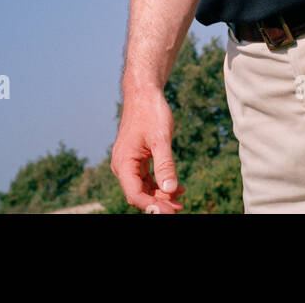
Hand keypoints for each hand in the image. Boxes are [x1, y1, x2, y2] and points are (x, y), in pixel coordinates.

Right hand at [111, 89, 185, 213]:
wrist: (144, 93)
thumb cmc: (151, 112)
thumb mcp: (161, 138)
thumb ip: (165, 164)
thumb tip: (171, 189)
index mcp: (123, 163)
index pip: (135, 194)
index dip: (152, 206)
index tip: (170, 212)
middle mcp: (122, 166)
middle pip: (139, 194)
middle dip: (159, 203)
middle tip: (180, 208)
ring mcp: (129, 163)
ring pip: (144, 188)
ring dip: (161, 196)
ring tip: (181, 201)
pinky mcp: (137, 159)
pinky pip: (147, 178)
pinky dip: (160, 184)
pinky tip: (177, 188)